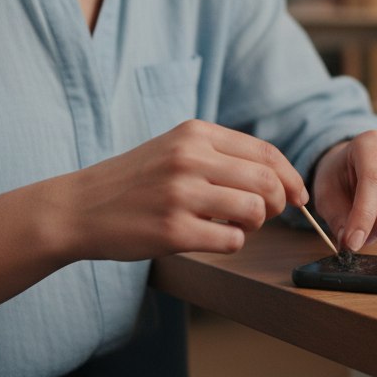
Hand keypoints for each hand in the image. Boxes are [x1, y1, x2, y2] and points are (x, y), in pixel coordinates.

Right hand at [62, 120, 307, 259]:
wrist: (79, 207)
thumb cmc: (134, 181)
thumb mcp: (174, 148)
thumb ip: (220, 154)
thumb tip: (278, 177)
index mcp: (194, 133)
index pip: (265, 152)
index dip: (290, 177)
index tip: (297, 196)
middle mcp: (189, 158)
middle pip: (267, 182)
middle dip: (279, 204)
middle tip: (267, 215)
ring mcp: (181, 194)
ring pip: (254, 211)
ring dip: (254, 225)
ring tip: (233, 225)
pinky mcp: (173, 231)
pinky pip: (231, 241)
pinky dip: (232, 243)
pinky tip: (211, 238)